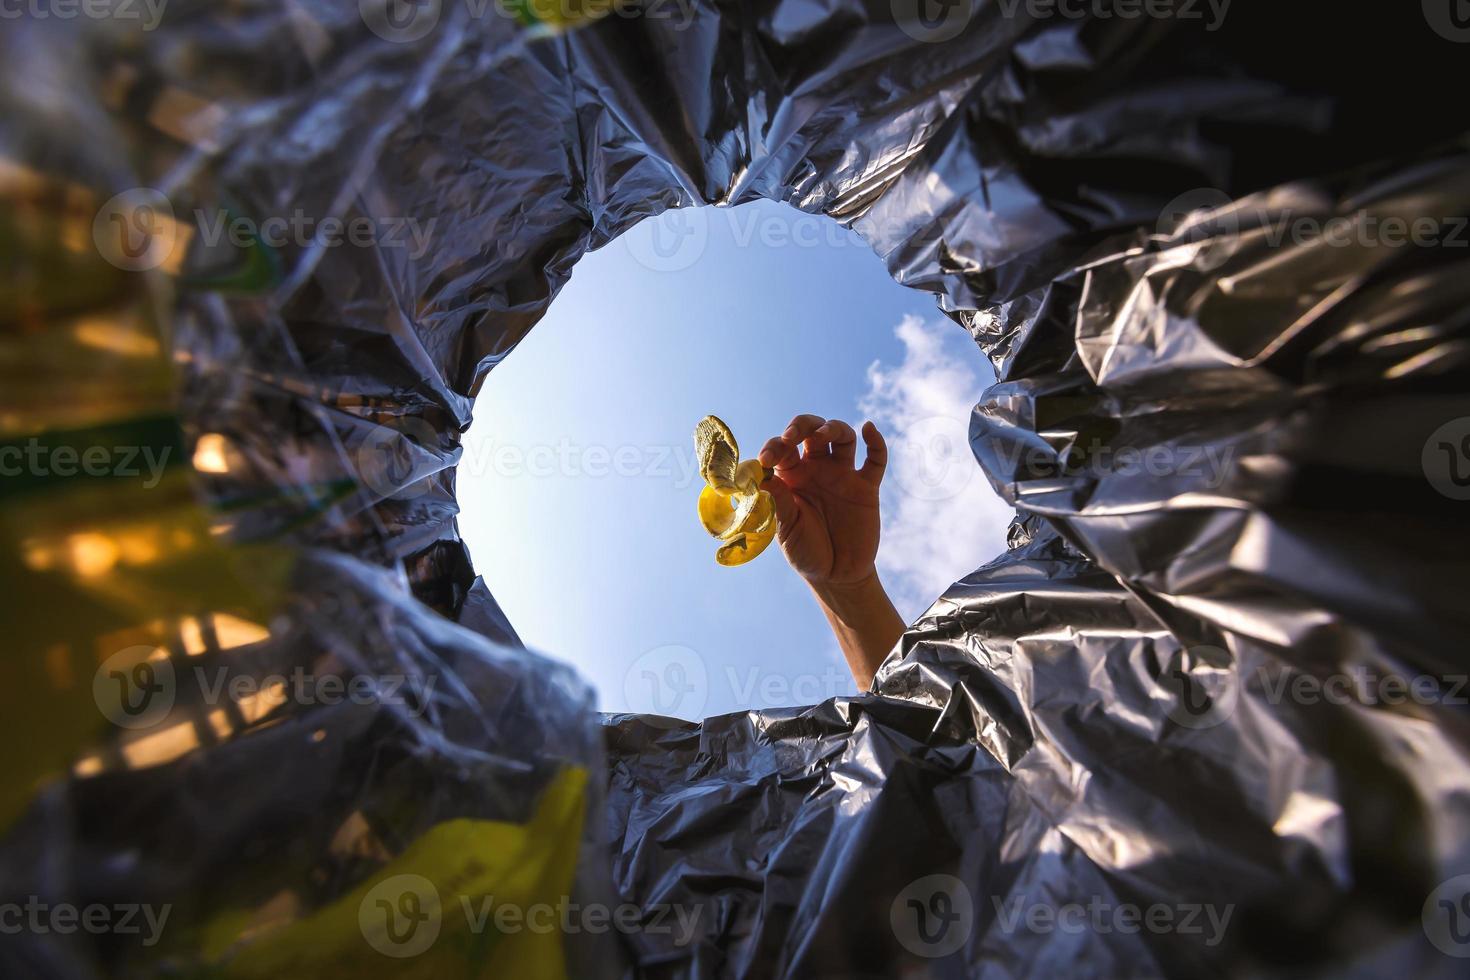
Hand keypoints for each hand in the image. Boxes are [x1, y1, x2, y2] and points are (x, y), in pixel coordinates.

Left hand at [757, 415, 887, 587]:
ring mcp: (842, 475)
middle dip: (801, 426)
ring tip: (823, 435)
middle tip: (792, 437)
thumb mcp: (788, 530)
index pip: (782, 449)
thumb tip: (763, 478)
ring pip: (841, 436)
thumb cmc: (806, 551)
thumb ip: (780, 502)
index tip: (767, 459)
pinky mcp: (866, 487)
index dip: (774, 447)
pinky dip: (876, 441)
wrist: (837, 575)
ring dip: (832, 429)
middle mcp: (816, 469)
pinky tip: (869, 429)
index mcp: (791, 476)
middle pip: (810, 431)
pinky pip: (876, 459)